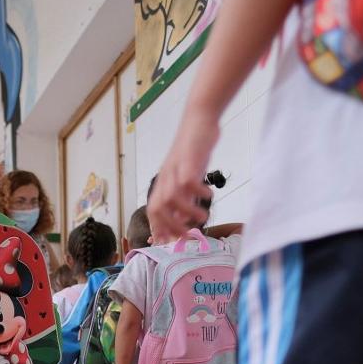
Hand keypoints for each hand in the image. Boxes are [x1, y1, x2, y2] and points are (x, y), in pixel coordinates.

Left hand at [148, 114, 219, 243]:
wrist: (198, 120)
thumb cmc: (193, 151)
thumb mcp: (186, 178)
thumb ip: (184, 199)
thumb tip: (182, 222)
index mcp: (162, 184)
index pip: (153, 212)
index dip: (158, 229)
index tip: (167, 243)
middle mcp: (165, 179)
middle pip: (158, 209)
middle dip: (171, 227)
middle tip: (188, 236)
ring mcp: (174, 169)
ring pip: (171, 198)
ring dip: (186, 212)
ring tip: (203, 216)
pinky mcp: (186, 160)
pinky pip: (187, 181)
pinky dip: (197, 191)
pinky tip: (208, 193)